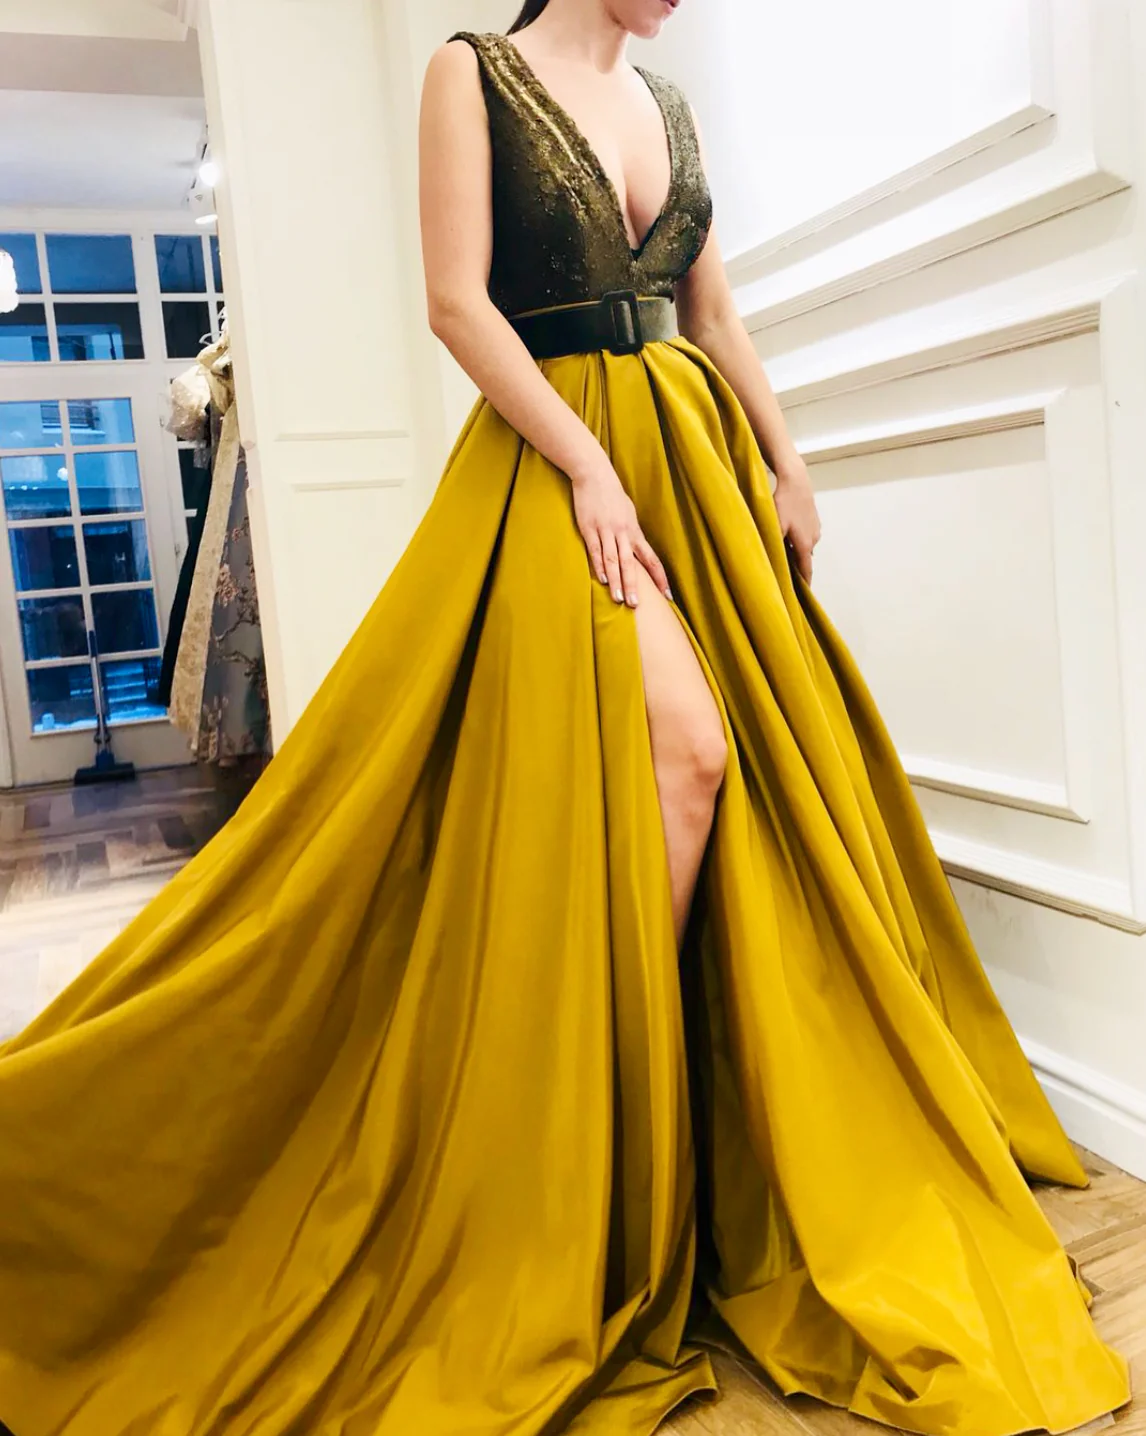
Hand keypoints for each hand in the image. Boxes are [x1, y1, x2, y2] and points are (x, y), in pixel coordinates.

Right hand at [569, 458, 672, 607]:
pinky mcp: (589, 529)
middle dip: (635, 586)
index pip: (651, 559)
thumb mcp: (628, 513)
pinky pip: (595, 550)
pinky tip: (602, 579)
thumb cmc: (612, 495)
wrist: (594, 474)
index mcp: (634, 532)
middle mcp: (623, 533)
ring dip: (617, 581)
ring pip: (613, 560)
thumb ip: (631, 533)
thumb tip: (637, 548)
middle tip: (636, 606)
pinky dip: (599, 566)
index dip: (660, 578)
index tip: (667, 595)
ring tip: (619, 599)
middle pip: (631, 564)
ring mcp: (606, 531)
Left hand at [772, 455, 820, 583]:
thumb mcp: (774, 526)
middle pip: (803, 559)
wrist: (796, 479)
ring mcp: (815, 528)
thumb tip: (769, 563)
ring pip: (803, 546)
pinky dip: (796, 539)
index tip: (801, 598)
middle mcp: (813, 539)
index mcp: (805, 545)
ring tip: (781, 554)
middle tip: (783, 576)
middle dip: (795, 568)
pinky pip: (804, 535)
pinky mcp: (812, 518)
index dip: (804, 585)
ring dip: (794, 551)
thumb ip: (773, 545)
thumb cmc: (783, 503)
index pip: (806, 571)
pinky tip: (786, 534)